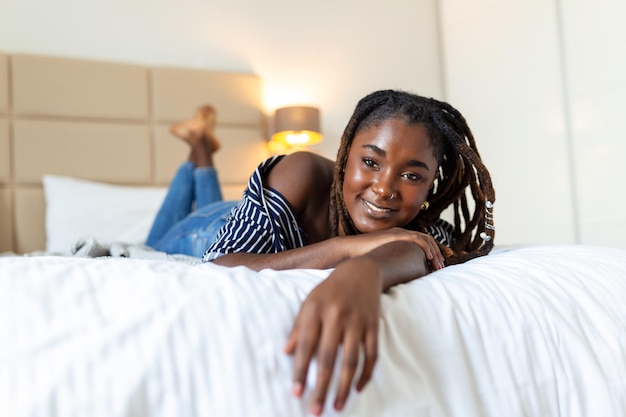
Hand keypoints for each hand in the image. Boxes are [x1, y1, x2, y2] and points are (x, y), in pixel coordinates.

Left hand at [284, 260, 380, 414]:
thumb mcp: (308, 303)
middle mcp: (336, 316)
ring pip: (351, 361)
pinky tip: (358, 388)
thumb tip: (286, 353)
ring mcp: (357, 322)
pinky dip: (366, 374)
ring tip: (337, 405)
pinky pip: (372, 355)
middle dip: (320, 387)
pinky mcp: (374, 326)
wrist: (360, 271)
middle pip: (327, 358)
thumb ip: (298, 328)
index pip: (306, 346)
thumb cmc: (329, 290)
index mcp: (315, 310)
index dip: (300, 371)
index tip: (296, 392)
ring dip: (344, 387)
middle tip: (315, 409)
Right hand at [345, 228, 445, 269]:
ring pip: (424, 239)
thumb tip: (399, 276)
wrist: (351, 249)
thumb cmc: (363, 257)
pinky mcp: (396, 235)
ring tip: (438, 265)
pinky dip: (425, 247)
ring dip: (433, 252)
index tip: (436, 266)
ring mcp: (399, 233)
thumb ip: (392, 263)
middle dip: (436, 253)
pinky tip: (428, 257)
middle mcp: (401, 233)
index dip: (431, 252)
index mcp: (399, 238)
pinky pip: (416, 239)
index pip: (421, 241)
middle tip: (441, 267)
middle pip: (426, 239)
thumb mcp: (383, 259)